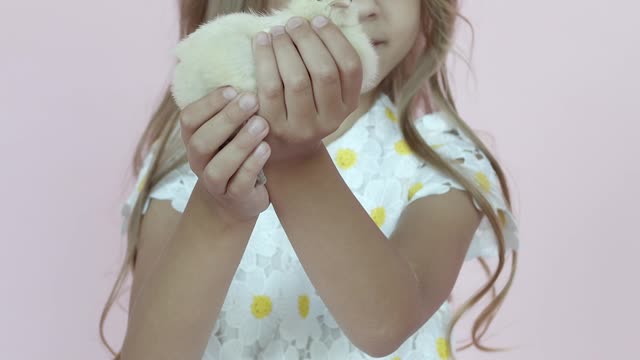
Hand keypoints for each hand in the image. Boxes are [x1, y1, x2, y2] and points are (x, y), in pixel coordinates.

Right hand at [179, 86, 271, 224]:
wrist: (237, 199)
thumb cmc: (236, 153)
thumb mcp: (228, 130)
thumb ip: (231, 107)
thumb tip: (249, 65)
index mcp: (193, 138)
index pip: (189, 118)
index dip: (208, 103)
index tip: (232, 88)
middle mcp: (198, 160)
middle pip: (201, 140)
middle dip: (226, 119)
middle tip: (252, 100)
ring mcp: (214, 182)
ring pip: (218, 166)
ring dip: (240, 143)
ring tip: (262, 124)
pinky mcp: (233, 198)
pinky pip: (239, 184)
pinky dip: (252, 166)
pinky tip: (266, 149)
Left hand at [252, 15, 362, 165]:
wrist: (284, 151)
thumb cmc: (304, 109)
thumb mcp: (325, 95)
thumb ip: (327, 65)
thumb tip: (316, 21)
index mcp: (348, 105)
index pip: (350, 67)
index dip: (335, 39)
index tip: (318, 20)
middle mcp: (330, 119)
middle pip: (324, 72)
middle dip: (307, 40)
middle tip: (293, 23)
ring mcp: (303, 127)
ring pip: (297, 79)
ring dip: (285, 48)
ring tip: (276, 31)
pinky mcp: (276, 128)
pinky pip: (270, 87)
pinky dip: (265, 59)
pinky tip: (260, 42)